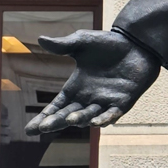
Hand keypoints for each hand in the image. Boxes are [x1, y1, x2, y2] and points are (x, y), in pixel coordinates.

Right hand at [25, 31, 160, 133]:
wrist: (136, 43)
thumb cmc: (108, 44)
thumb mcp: (82, 42)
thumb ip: (63, 45)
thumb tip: (40, 38)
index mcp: (76, 88)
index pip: (57, 106)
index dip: (45, 117)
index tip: (31, 129)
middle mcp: (89, 98)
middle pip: (69, 114)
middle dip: (56, 121)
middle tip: (44, 127)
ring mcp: (106, 102)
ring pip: (89, 116)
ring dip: (79, 119)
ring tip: (69, 120)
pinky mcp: (123, 102)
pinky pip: (112, 114)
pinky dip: (105, 119)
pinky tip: (96, 123)